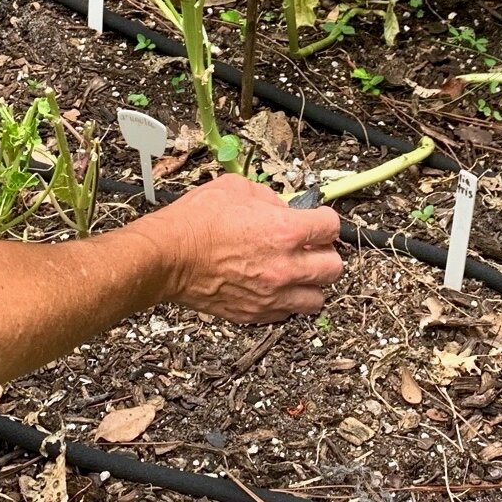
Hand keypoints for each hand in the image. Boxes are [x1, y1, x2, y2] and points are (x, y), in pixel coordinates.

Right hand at [146, 173, 342, 322]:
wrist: (167, 256)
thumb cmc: (196, 221)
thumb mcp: (236, 188)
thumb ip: (268, 198)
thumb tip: (282, 207)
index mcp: (285, 230)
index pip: (331, 227)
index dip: (325, 220)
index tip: (318, 221)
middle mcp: (285, 266)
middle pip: (334, 268)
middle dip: (325, 254)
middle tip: (310, 248)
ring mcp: (272, 294)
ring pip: (317, 299)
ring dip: (311, 284)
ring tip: (296, 273)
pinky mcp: (255, 314)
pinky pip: (288, 313)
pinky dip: (287, 302)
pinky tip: (273, 287)